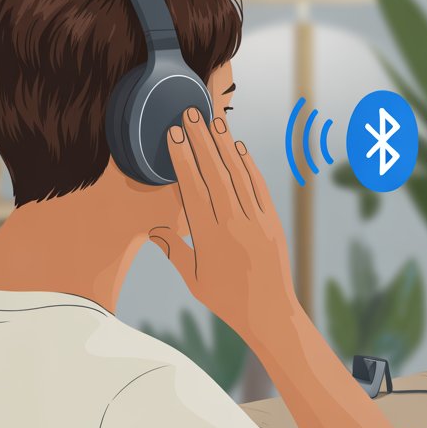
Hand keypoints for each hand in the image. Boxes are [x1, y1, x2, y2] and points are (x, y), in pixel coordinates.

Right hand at [148, 107, 302, 345]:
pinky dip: (249, 166)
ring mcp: (257, 221)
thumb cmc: (226, 299)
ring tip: (213, 120)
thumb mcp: (193, 279)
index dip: (183, 161)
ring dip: (225, 146)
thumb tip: (153, 228)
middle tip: (190, 114)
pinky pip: (259, 188)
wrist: (269, 313)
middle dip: (202, 142)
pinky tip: (239, 148)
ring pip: (238, 176)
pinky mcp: (273, 222)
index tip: (174, 135)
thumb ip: (174, 250)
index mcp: (210, 238)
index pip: (194, 191)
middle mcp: (234, 225)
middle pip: (216, 175)